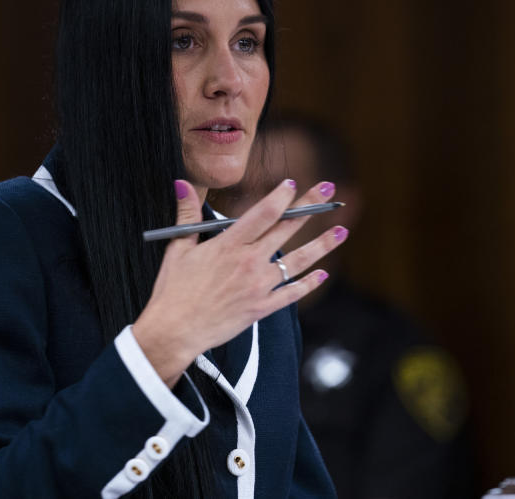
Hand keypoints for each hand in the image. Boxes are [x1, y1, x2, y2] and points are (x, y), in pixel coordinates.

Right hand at [132, 178, 346, 386]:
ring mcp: (258, 286)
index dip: (281, 196)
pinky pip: (291, 294)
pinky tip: (322, 275)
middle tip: (328, 191)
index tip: (292, 183)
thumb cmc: (173, 290)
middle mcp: (249, 262)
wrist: (175, 330)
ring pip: (297, 261)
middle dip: (310, 207)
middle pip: (286, 229)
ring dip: (321, 245)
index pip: (263, 213)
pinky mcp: (261, 308)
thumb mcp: (178, 248)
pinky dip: (308, 284)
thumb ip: (186, 214)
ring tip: (341, 232)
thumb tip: (182, 183)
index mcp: (228, 245)